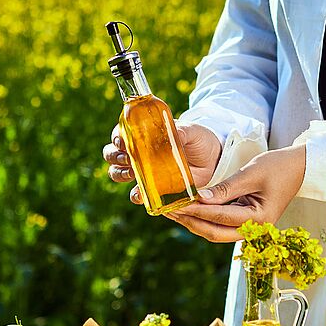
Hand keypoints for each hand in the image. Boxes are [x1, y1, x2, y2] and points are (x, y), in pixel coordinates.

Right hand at [102, 123, 222, 203]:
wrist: (213, 160)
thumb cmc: (198, 140)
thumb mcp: (192, 131)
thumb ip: (182, 131)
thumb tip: (174, 132)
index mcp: (143, 134)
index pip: (120, 134)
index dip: (116, 137)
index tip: (122, 141)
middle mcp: (138, 153)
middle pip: (112, 154)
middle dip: (114, 156)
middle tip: (127, 158)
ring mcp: (144, 171)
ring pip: (118, 173)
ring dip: (119, 174)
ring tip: (132, 174)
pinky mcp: (153, 188)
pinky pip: (137, 194)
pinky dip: (136, 195)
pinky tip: (140, 194)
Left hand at [166, 145, 305, 241]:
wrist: (300, 168)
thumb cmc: (279, 167)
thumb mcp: (250, 174)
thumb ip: (225, 188)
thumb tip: (200, 198)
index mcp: (259, 219)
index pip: (219, 217)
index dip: (196, 210)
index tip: (176, 203)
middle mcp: (254, 229)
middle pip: (214, 233)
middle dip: (190, 222)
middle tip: (168, 211)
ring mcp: (250, 228)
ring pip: (216, 232)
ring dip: (195, 222)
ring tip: (173, 211)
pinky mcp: (245, 221)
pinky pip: (221, 225)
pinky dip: (204, 219)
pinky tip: (189, 210)